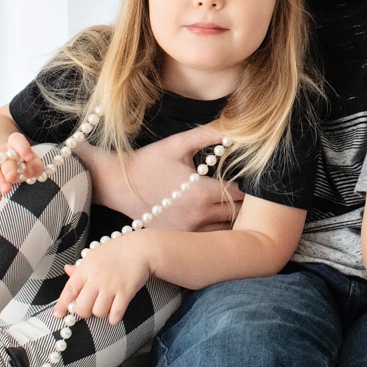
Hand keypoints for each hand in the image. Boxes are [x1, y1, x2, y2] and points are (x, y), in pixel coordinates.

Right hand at [0, 133, 44, 201]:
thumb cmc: (15, 160)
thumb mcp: (27, 159)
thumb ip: (35, 165)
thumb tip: (32, 174)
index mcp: (13, 145)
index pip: (17, 140)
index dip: (23, 148)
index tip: (29, 157)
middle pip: (3, 158)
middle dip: (8, 169)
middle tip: (12, 177)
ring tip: (6, 189)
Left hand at [55, 234, 148, 324]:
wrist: (141, 247)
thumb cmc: (117, 251)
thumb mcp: (96, 254)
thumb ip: (81, 266)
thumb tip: (67, 270)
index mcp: (87, 267)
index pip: (69, 290)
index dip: (62, 305)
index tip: (58, 315)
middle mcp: (97, 278)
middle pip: (82, 307)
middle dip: (84, 312)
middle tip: (90, 308)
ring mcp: (111, 285)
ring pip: (98, 312)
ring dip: (101, 313)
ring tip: (106, 306)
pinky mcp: (126, 292)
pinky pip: (115, 314)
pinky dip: (113, 318)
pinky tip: (115, 314)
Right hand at [76, 124, 242, 231]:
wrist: (118, 186)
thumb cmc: (148, 162)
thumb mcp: (178, 144)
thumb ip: (209, 133)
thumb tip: (235, 126)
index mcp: (201, 193)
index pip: (240, 195)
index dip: (248, 187)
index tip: (247, 178)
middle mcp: (197, 217)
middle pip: (237, 215)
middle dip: (244, 203)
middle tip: (244, 191)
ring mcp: (188, 232)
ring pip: (225, 231)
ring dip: (232, 219)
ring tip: (230, 203)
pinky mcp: (179, 239)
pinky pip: (209, 240)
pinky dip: (216, 230)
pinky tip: (212, 215)